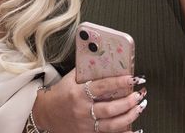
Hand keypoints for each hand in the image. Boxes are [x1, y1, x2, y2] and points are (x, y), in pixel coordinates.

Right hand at [32, 70, 146, 132]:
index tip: (132, 78)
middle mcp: (82, 110)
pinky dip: (123, 132)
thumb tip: (105, 59)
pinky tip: (133, 129)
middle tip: (139, 95)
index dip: (119, 82)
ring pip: (112, 124)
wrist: (46, 113)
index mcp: (78, 93)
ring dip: (129, 116)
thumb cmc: (61, 93)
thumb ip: (87, 70)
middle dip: (128, 102)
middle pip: (109, 108)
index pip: (102, 87)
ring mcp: (85, 124)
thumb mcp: (71, 78)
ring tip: (139, 107)